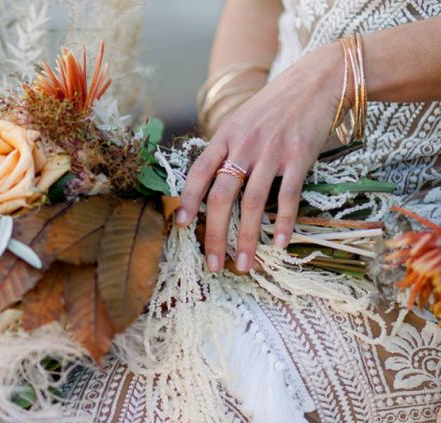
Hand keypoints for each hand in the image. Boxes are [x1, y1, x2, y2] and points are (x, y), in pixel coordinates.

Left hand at [176, 43, 345, 272]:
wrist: (318, 81)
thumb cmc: (274, 107)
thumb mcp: (240, 122)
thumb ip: (223, 151)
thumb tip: (206, 187)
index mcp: (224, 136)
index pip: (199, 172)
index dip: (188, 199)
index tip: (181, 224)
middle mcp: (244, 145)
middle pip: (222, 196)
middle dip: (215, 234)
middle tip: (212, 263)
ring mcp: (272, 152)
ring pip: (253, 203)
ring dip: (247, 238)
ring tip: (244, 264)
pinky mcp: (299, 157)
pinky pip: (288, 196)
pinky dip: (283, 222)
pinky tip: (279, 243)